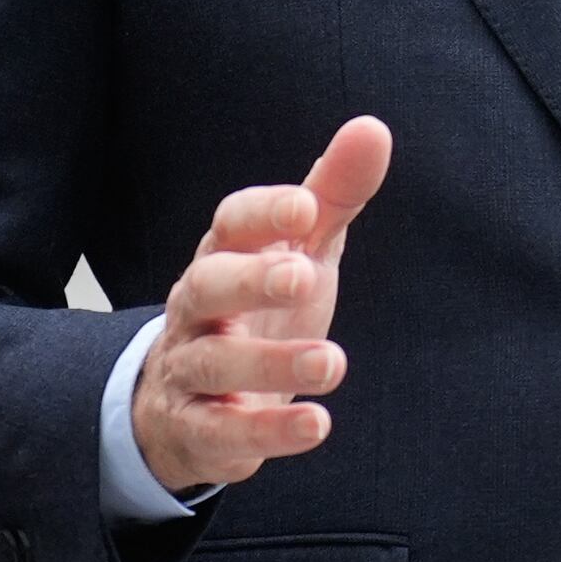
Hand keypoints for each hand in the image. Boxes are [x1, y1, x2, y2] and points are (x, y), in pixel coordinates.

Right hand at [135, 117, 392, 496]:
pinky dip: (268, 432)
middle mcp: (196, 310)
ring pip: (215, 363)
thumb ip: (333, 195)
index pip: (228, 225)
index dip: (262, 213)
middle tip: (305, 276)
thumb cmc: (257, 312)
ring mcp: (190, 371)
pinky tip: (316, 426)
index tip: (306, 208)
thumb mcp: (301, 251)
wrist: (188, 405)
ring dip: (273, 362)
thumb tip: (373, 128)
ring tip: (334, 362)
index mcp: (222, 256)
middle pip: (207, 286)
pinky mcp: (197, 431)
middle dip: (251, 279)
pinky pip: (223, 433)